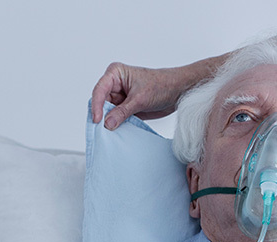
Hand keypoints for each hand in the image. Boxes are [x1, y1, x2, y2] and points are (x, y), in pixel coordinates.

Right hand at [90, 62, 208, 129]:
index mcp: (115, 74)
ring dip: (110, 121)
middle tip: (101, 130)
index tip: (97, 120)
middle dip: (102, 115)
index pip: (99, 90)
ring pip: (108, 111)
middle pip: (101, 102)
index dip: (96, 106)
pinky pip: (117, 117)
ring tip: (110, 132)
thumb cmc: (162, 85)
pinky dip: (117, 124)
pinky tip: (118, 132)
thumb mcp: (140, 99)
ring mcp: (121, 97)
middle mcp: (115, 84)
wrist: (179, 91)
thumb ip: (122, 112)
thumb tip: (107, 124)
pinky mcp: (127, 107)